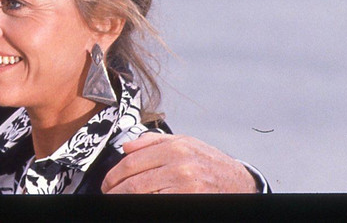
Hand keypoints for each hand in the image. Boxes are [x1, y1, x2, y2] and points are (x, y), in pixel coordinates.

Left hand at [101, 132, 257, 193]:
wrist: (239, 183)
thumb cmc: (211, 163)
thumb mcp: (185, 142)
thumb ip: (153, 142)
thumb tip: (126, 148)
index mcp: (174, 148)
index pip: (131, 163)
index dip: (113, 176)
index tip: (107, 183)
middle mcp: (179, 166)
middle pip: (134, 182)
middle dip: (115, 191)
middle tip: (108, 194)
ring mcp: (185, 186)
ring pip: (142, 195)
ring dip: (125, 199)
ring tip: (118, 199)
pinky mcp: (188, 200)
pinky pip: (157, 203)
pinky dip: (143, 204)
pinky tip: (138, 203)